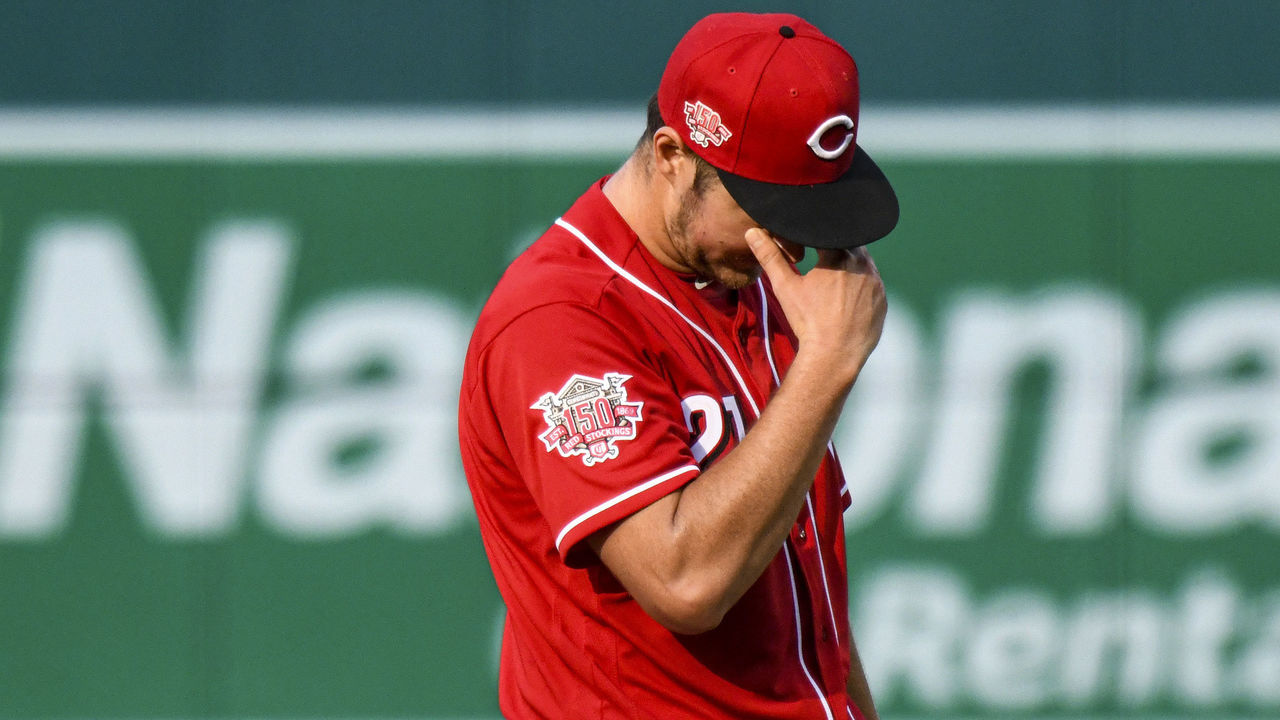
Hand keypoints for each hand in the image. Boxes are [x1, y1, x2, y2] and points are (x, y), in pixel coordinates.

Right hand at [745, 228, 886, 379]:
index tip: (806, 250)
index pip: (826, 234)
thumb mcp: (785, 287)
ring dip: (849, 266)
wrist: (834, 354)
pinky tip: (847, 298)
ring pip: (862, 262)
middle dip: (834, 250)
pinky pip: (872, 282)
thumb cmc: (808, 320)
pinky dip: (860, 284)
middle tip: (819, 265)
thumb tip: (752, 232)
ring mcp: (875, 281)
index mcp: (837, 255)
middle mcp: (861, 263)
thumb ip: (770, 257)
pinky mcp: (882, 298)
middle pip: (847, 245)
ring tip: (833, 282)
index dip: (814, 238)